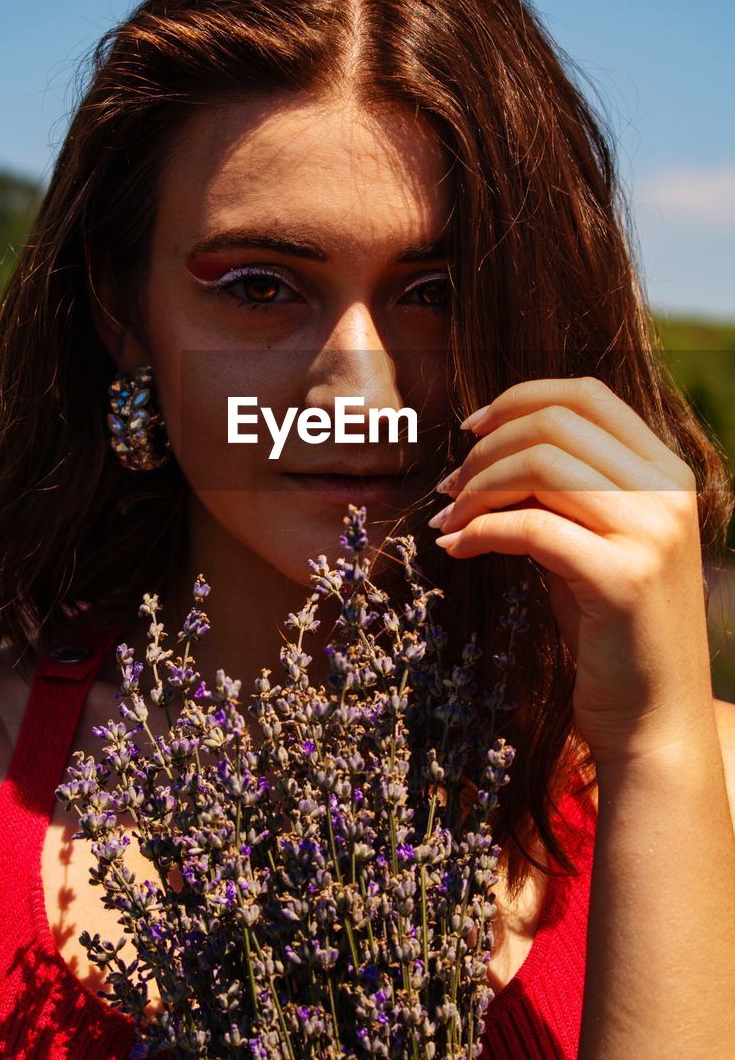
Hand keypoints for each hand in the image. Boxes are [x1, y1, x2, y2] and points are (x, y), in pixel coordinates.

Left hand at [428, 377, 712, 766]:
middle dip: (485, 449)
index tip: (471, 429)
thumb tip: (485, 452)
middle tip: (449, 488)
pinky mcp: (622, 578)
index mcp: (667, 471)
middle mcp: (668, 492)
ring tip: (449, 520)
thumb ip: (562, 491)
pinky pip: (530, 528)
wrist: (654, 722)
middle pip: (554, 423)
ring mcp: (651, 533)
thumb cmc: (612, 629)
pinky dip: (479, 531)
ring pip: (540, 464)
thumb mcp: (594, 540)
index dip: (519, 398)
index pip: (587, 394)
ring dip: (477, 488)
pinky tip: (455, 549)